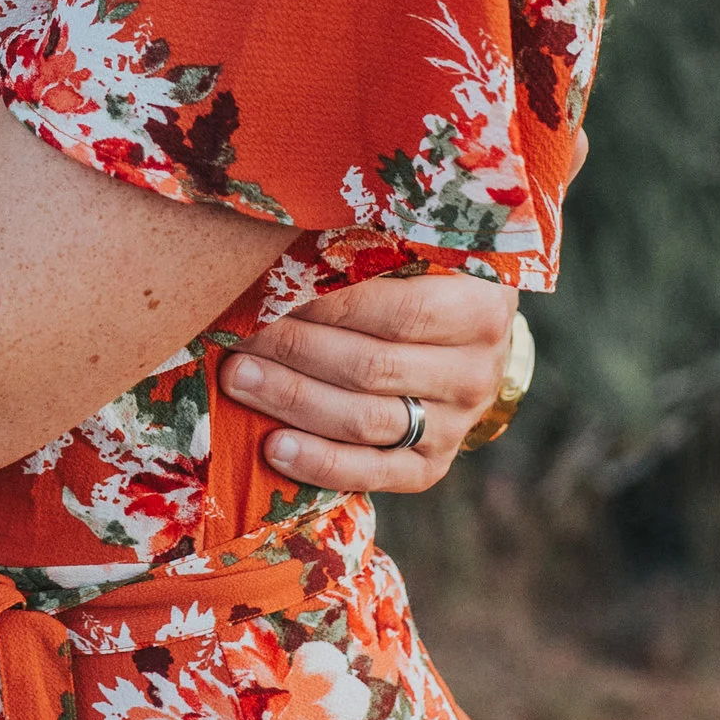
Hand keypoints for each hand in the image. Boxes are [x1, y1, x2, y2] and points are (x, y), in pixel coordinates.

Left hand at [225, 270, 520, 492]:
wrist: (467, 348)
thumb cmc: (426, 286)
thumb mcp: (420, 258)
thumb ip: (374, 253)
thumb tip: (287, 246)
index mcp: (481, 310)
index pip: (397, 310)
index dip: (328, 305)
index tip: (270, 293)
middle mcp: (475, 374)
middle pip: (372, 367)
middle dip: (295, 350)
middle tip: (240, 335)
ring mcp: (455, 427)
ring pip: (365, 420)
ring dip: (293, 399)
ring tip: (239, 378)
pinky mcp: (430, 467)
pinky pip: (372, 473)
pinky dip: (319, 464)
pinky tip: (273, 448)